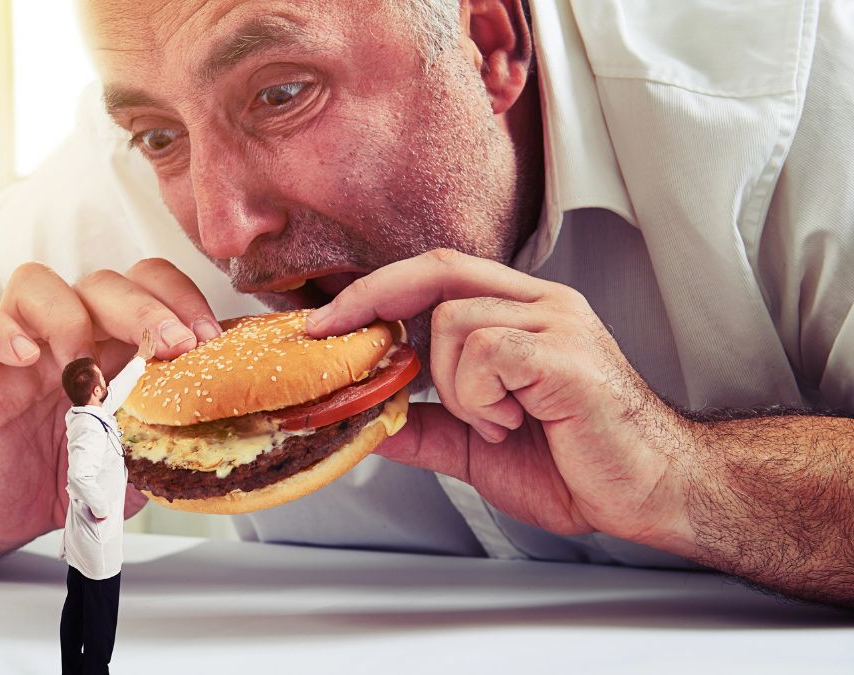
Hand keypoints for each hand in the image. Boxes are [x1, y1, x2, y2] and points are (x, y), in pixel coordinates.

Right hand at [0, 258, 223, 547]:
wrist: (16, 517)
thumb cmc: (80, 477)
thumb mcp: (139, 456)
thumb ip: (169, 430)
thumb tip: (216, 420)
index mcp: (118, 341)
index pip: (150, 284)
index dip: (181, 299)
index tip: (206, 340)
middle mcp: (71, 329)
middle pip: (103, 282)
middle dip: (145, 308)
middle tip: (171, 344)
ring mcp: (20, 341)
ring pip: (37, 283)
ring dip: (71, 317)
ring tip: (86, 372)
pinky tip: (26, 358)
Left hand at [305, 248, 693, 547]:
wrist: (653, 493)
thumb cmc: (582, 463)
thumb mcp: (478, 447)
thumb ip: (426, 426)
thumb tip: (367, 423)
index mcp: (521, 313)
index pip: (435, 273)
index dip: (374, 290)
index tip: (324, 323)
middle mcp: (541, 304)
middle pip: (437, 270)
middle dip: (371, 300)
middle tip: (332, 336)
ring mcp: (558, 322)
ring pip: (453, 321)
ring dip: (451, 385)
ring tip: (494, 422)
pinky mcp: (565, 353)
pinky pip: (486, 352)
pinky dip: (479, 397)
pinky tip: (511, 422)